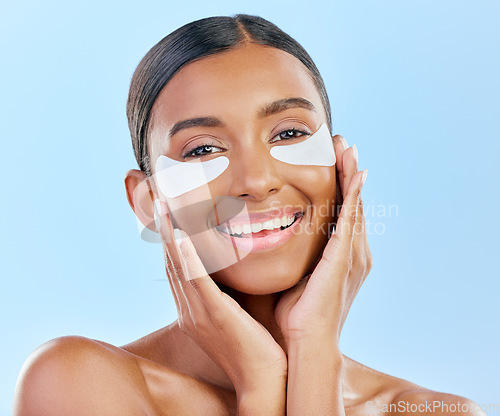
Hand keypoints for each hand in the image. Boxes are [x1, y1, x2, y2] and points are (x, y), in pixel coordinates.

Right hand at [154, 204, 287, 393]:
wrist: (262, 380)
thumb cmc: (253, 346)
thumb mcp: (233, 315)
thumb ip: (225, 293)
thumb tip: (230, 270)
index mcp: (193, 308)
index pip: (176, 266)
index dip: (169, 237)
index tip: (167, 212)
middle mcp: (189, 308)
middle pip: (170, 261)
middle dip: (162, 229)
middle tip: (156, 198)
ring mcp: (199, 312)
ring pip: (178, 266)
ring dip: (169, 234)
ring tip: (162, 206)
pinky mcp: (216, 314)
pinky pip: (197, 282)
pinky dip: (186, 258)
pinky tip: (180, 237)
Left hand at [274, 138, 372, 346]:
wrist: (306, 341)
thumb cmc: (297, 314)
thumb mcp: (295, 277)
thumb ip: (292, 256)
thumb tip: (267, 239)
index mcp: (341, 256)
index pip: (342, 212)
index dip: (340, 186)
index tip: (334, 161)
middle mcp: (353, 252)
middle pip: (353, 203)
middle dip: (349, 172)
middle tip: (345, 144)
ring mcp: (352, 254)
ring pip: (355, 205)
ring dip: (352, 174)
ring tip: (350, 148)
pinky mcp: (344, 257)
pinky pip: (351, 219)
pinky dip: (355, 195)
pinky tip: (357, 173)